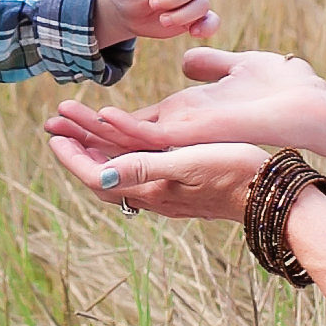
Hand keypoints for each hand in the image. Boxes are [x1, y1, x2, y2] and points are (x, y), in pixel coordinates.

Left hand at [44, 122, 271, 223]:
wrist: (270, 196)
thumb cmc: (233, 173)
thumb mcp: (187, 164)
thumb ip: (143, 169)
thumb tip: (102, 176)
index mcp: (151, 190)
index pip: (98, 177)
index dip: (73, 158)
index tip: (54, 137)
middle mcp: (155, 196)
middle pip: (104, 177)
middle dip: (78, 153)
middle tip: (58, 130)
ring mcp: (169, 195)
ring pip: (121, 175)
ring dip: (98, 153)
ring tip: (81, 133)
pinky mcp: (183, 189)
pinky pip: (140, 174)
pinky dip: (123, 157)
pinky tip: (126, 147)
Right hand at [53, 45, 325, 158]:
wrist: (312, 109)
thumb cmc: (284, 91)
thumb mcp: (236, 68)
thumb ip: (209, 66)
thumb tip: (188, 58)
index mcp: (186, 123)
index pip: (133, 127)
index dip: (101, 123)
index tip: (71, 113)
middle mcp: (180, 139)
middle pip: (120, 141)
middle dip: (83, 134)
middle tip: (49, 125)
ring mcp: (186, 144)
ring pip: (126, 143)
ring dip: (93, 131)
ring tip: (59, 121)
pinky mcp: (196, 142)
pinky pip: (151, 140)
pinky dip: (124, 129)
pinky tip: (101, 117)